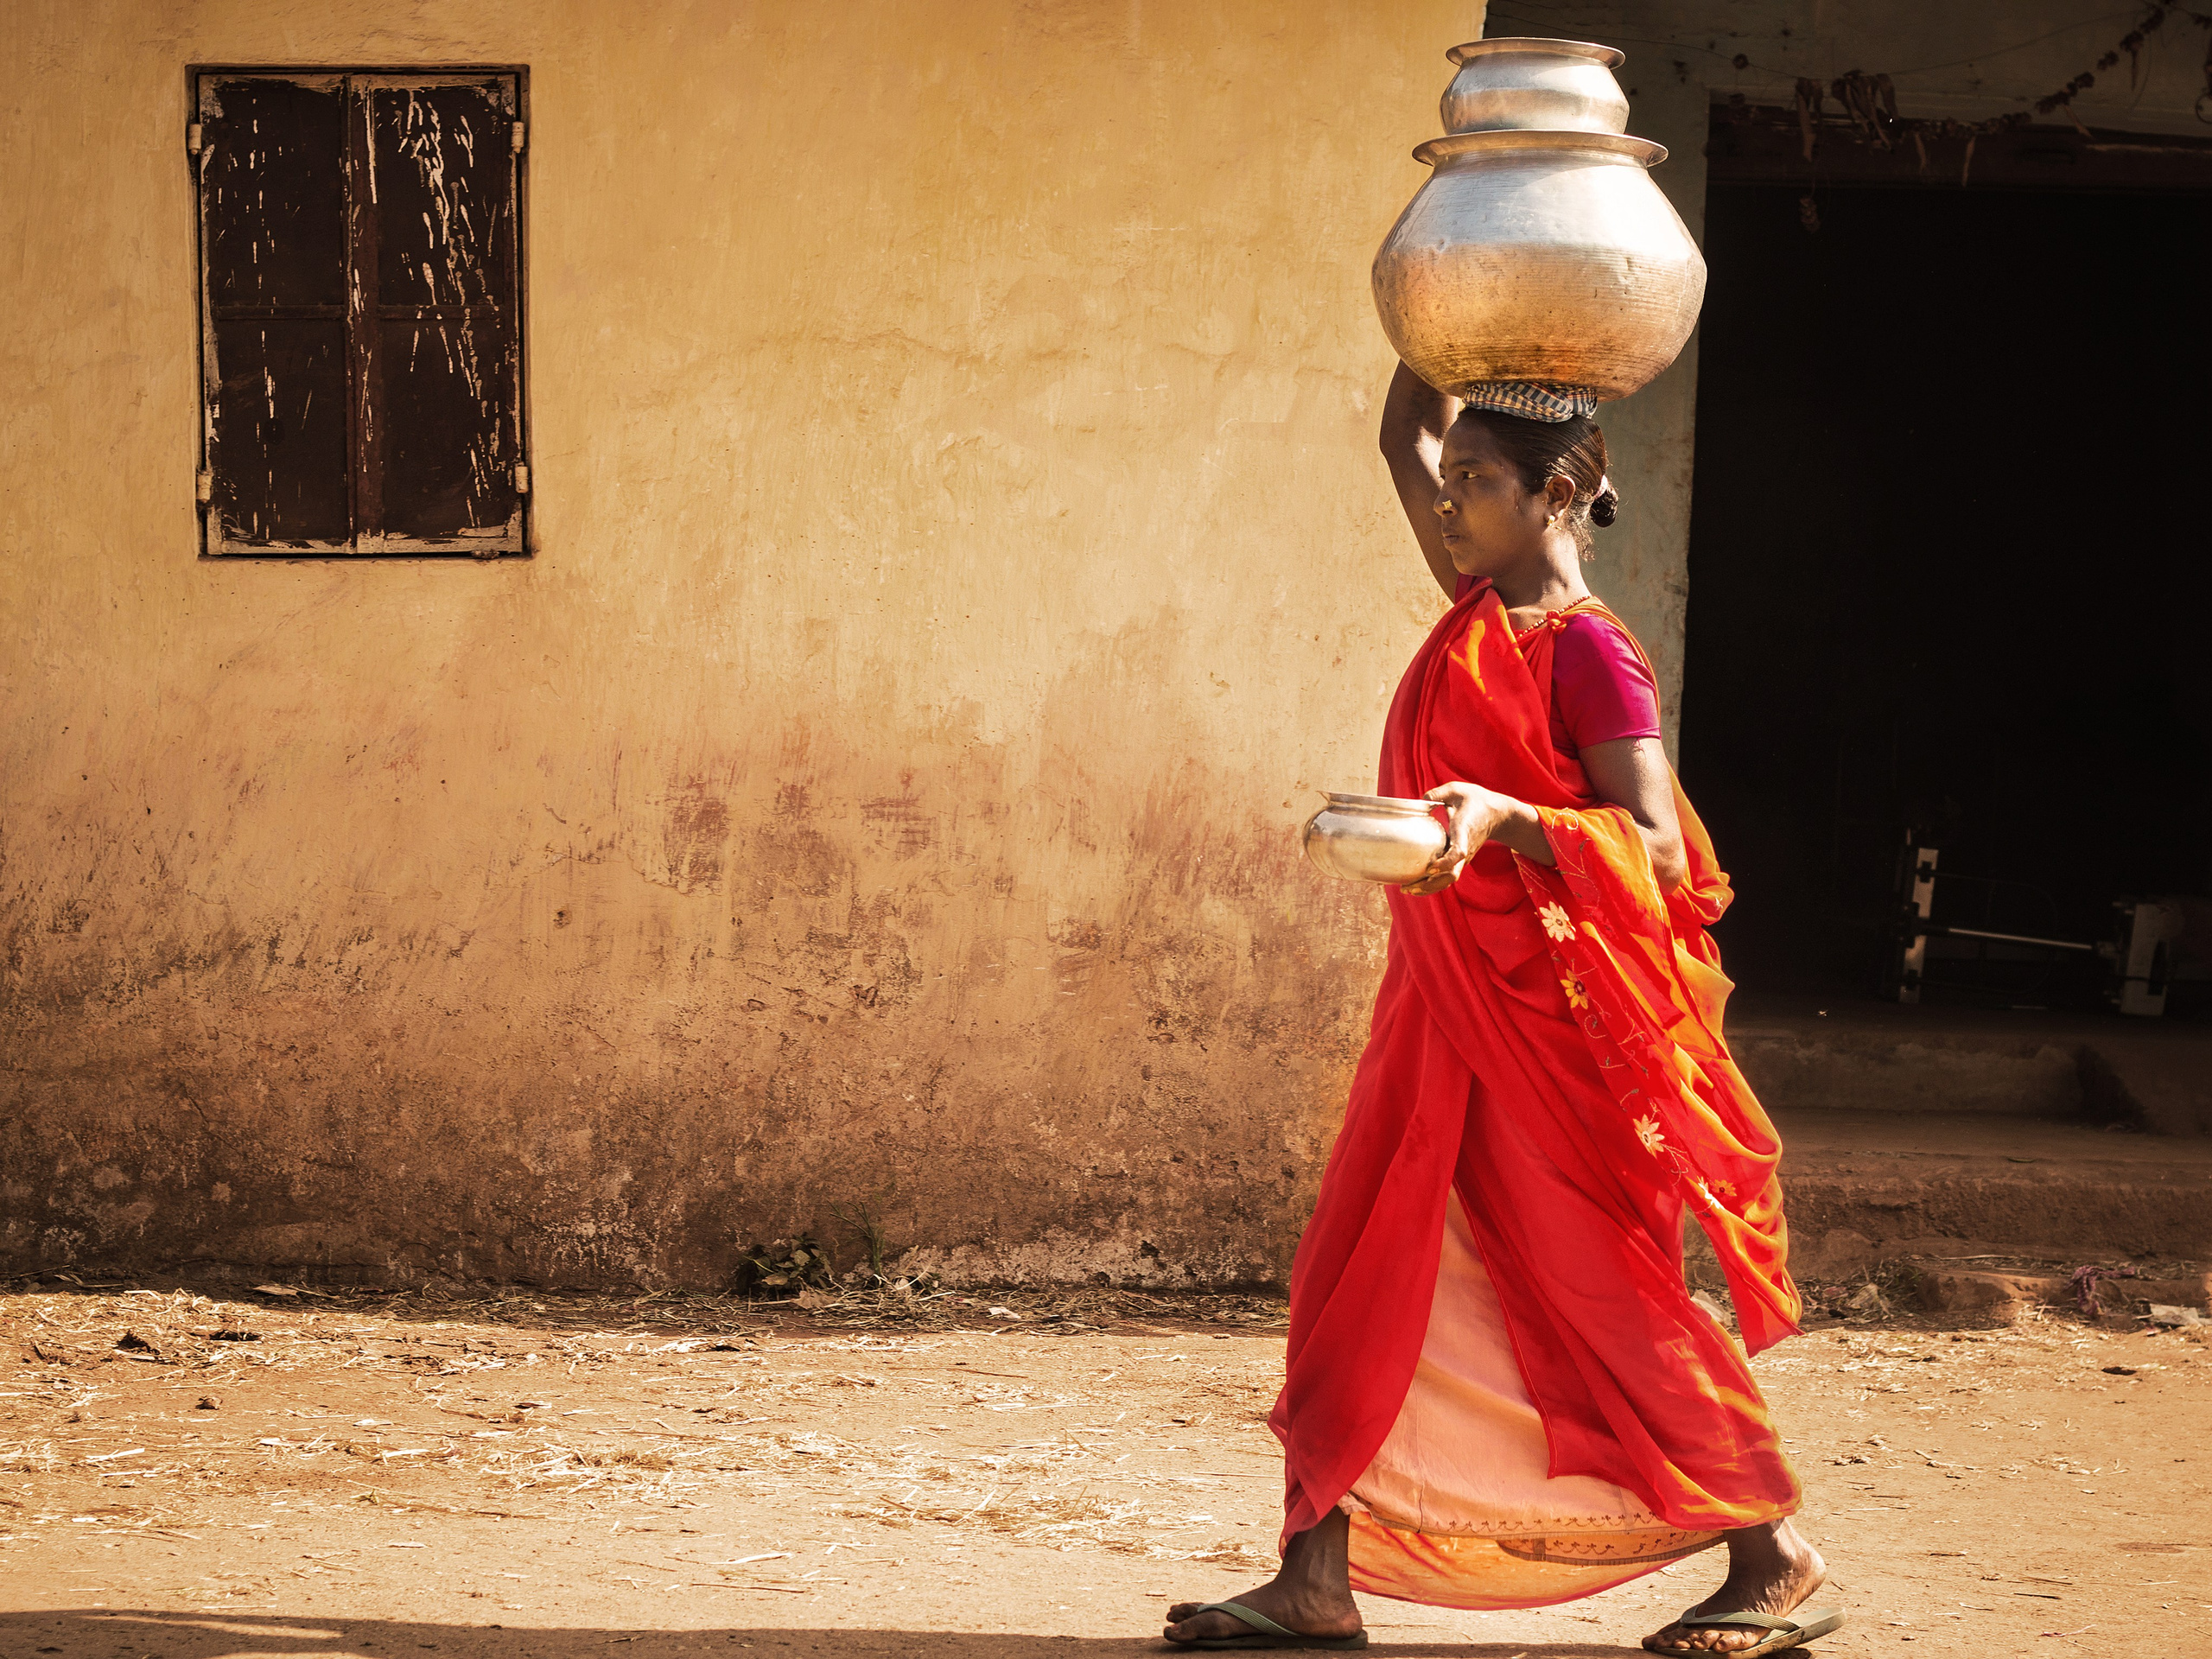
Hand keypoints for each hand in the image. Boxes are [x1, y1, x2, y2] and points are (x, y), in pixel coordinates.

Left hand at [1399, 781, 1524, 894]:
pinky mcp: (1460, 861)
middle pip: (1451, 875)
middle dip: (1430, 884)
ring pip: (1448, 880)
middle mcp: (1465, 849)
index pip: (1458, 852)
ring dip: (1429, 888)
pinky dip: (1433, 884)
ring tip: (1406, 890)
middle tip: (1408, 887)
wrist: (1497, 814)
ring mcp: (1463, 857)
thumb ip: (1438, 793)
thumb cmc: (1477, 801)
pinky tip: (1415, 885)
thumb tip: (1420, 801)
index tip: (1430, 868)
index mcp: (1464, 831)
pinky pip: (1447, 876)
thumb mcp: (1457, 790)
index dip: (1445, 862)